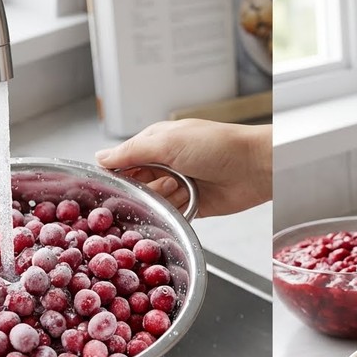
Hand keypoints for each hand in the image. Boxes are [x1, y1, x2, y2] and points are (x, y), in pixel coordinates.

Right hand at [96, 119, 271, 217]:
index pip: (124, 159)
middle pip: (137, 183)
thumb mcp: (167, 142)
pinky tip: (178, 207)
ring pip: (154, 200)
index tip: (105, 186)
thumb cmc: (216, 146)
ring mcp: (180, 185)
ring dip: (159, 200)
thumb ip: (132, 152)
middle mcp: (166, 163)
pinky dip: (173, 213)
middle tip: (141, 192)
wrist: (255, 167)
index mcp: (157, 142)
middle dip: (137, 190)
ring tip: (173, 192)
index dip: (114, 173)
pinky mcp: (193, 205)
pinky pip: (172, 214)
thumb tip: (100, 158)